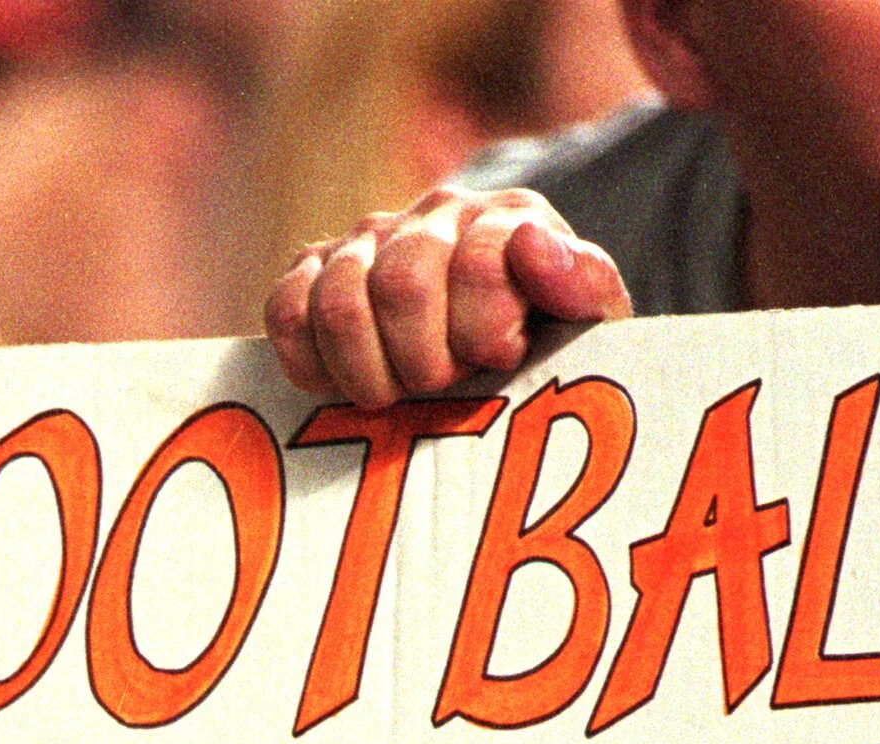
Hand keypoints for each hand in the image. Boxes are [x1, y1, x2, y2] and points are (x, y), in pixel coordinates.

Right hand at [266, 185, 631, 409]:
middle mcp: (437, 216)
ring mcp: (370, 240)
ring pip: (340, 303)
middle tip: (441, 387)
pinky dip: (311, 361)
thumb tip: (533, 247)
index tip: (499, 359)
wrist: (500, 355)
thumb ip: (584, 285)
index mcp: (510, 218)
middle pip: (402, 286)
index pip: (480, 264)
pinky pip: (286, 310)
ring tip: (397, 392)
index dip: (482, 333)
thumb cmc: (548, 348)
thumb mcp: (593, 326)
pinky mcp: (314, 271)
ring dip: (368, 371)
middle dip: (423, 362)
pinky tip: (345, 381)